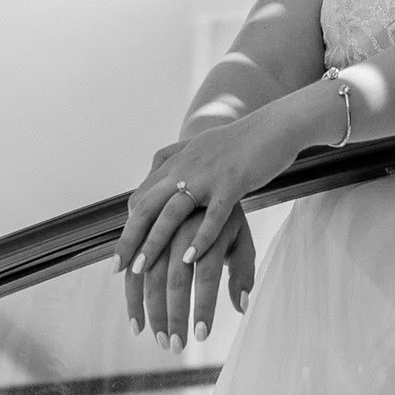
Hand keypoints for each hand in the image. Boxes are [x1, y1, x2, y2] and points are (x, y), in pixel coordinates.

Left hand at [118, 105, 299, 344]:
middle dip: (130, 239)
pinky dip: (199, 238)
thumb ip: (177, 158)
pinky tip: (188, 259)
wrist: (275, 126)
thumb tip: (157, 170)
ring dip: (154, 242)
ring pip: (172, 212)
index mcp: (177, 163)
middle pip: (147, 206)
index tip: (122, 252)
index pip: (142, 197)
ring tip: (141, 269)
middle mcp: (185, 168)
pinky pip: (212, 215)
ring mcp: (208, 176)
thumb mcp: (200, 146)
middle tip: (118, 268)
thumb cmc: (242, 142)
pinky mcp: (233, 183)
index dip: (130, 226)